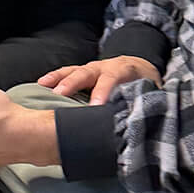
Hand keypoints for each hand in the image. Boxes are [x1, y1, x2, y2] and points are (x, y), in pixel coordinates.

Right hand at [38, 55, 160, 104]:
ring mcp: (92, 68)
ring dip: (59, 79)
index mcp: (124, 71)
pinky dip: (54, 78)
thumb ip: (145, 105)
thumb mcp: (151, 93)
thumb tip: (140, 125)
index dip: (103, 92)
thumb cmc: (145, 84)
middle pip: (87, 72)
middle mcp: (105, 67)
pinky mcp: (83, 72)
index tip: (95, 107)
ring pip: (74, 70)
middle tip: (60, 94)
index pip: (112, 79)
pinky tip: (41, 84)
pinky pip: (67, 73)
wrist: (140, 68)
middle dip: (73, 83)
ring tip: (44, 86)